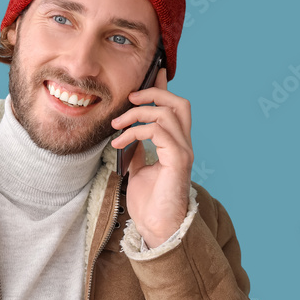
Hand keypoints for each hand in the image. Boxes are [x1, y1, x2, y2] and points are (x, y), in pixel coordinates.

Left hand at [110, 68, 192, 247]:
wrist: (156, 227)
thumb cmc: (149, 203)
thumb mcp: (138, 170)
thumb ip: (137, 150)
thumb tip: (126, 136)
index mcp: (175, 145)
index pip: (173, 108)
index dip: (163, 88)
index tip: (153, 73)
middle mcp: (183, 145)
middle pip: (179, 103)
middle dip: (153, 94)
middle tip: (128, 100)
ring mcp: (183, 151)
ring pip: (167, 114)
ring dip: (136, 115)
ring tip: (115, 127)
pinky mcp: (178, 160)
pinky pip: (159, 132)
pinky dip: (136, 132)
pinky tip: (120, 143)